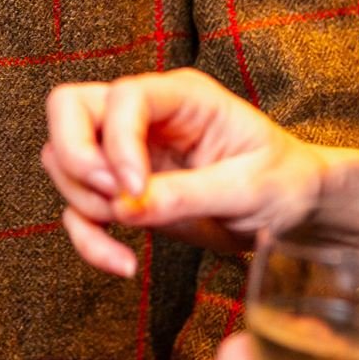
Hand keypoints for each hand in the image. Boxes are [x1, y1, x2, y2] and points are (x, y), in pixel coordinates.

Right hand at [40, 69, 324, 275]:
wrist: (297, 213)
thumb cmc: (284, 183)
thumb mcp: (249, 188)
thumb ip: (189, 194)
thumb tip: (127, 207)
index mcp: (181, 96)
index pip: (123, 97)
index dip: (117, 141)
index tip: (134, 189)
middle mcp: (146, 116)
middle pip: (68, 108)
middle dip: (74, 155)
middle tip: (110, 197)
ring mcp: (128, 152)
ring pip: (61, 158)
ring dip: (82, 200)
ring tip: (130, 230)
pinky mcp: (123, 192)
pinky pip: (79, 207)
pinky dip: (87, 237)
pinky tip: (121, 263)